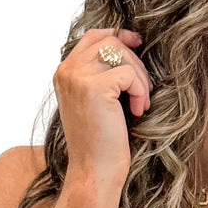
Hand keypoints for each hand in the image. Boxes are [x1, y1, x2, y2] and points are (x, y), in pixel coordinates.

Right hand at [53, 26, 152, 189]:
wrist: (93, 171)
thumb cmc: (99, 141)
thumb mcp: (94, 101)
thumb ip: (99, 73)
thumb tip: (125, 42)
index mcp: (64, 72)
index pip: (92, 36)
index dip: (117, 35)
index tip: (137, 44)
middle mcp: (66, 71)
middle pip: (110, 41)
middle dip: (134, 61)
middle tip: (143, 90)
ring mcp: (78, 77)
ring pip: (121, 54)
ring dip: (140, 77)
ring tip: (141, 102)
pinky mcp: (94, 87)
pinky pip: (129, 73)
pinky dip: (140, 91)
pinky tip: (138, 111)